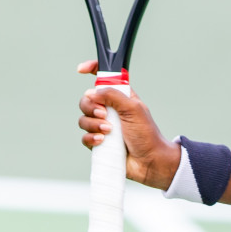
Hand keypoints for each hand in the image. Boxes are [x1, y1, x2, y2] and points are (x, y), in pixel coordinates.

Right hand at [76, 60, 181, 189]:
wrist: (149, 161)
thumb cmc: (147, 134)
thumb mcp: (133, 109)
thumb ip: (113, 96)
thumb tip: (91, 92)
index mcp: (121, 97)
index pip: (104, 78)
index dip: (92, 70)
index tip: (80, 70)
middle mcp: (110, 110)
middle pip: (87, 99)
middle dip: (91, 106)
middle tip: (104, 114)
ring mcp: (103, 126)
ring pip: (83, 118)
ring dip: (93, 124)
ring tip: (108, 132)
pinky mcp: (99, 142)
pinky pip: (84, 136)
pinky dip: (90, 138)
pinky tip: (101, 142)